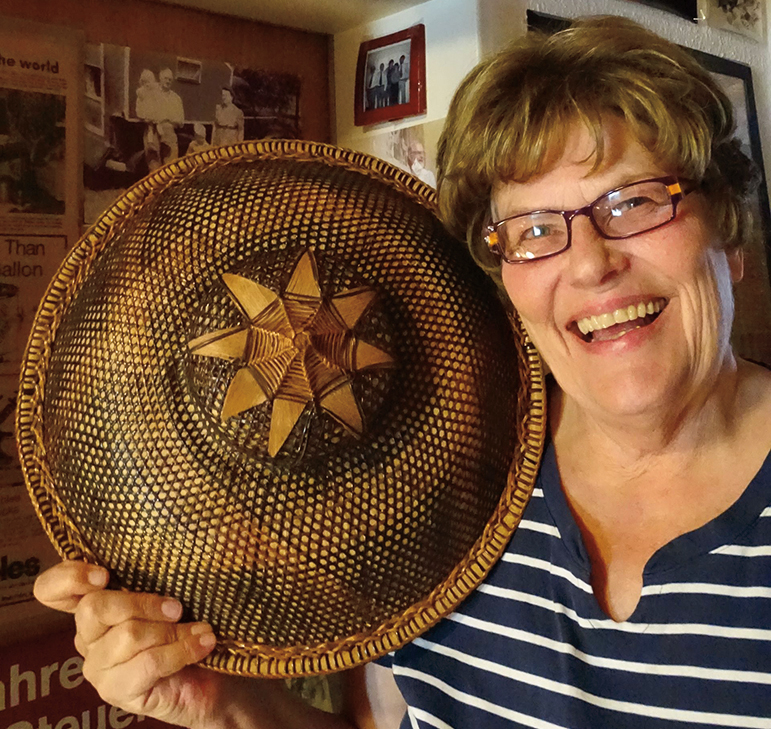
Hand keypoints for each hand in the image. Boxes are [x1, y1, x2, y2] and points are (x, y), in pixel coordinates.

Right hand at [34, 561, 228, 726]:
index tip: (104, 574)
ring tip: (200, 630)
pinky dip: (181, 650)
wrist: (210, 680)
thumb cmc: (187, 630)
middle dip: (142, 603)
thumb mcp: (171, 597)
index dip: (69, 577)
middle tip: (178, 609)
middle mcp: (89, 637)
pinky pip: (147, 663)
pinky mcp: (117, 691)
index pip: (52, 589)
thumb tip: (172, 549)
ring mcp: (98, 667)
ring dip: (172, 631)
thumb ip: (157, 579)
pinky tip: (203, 643)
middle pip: (94, 607)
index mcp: (95, 607)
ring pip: (127, 635)